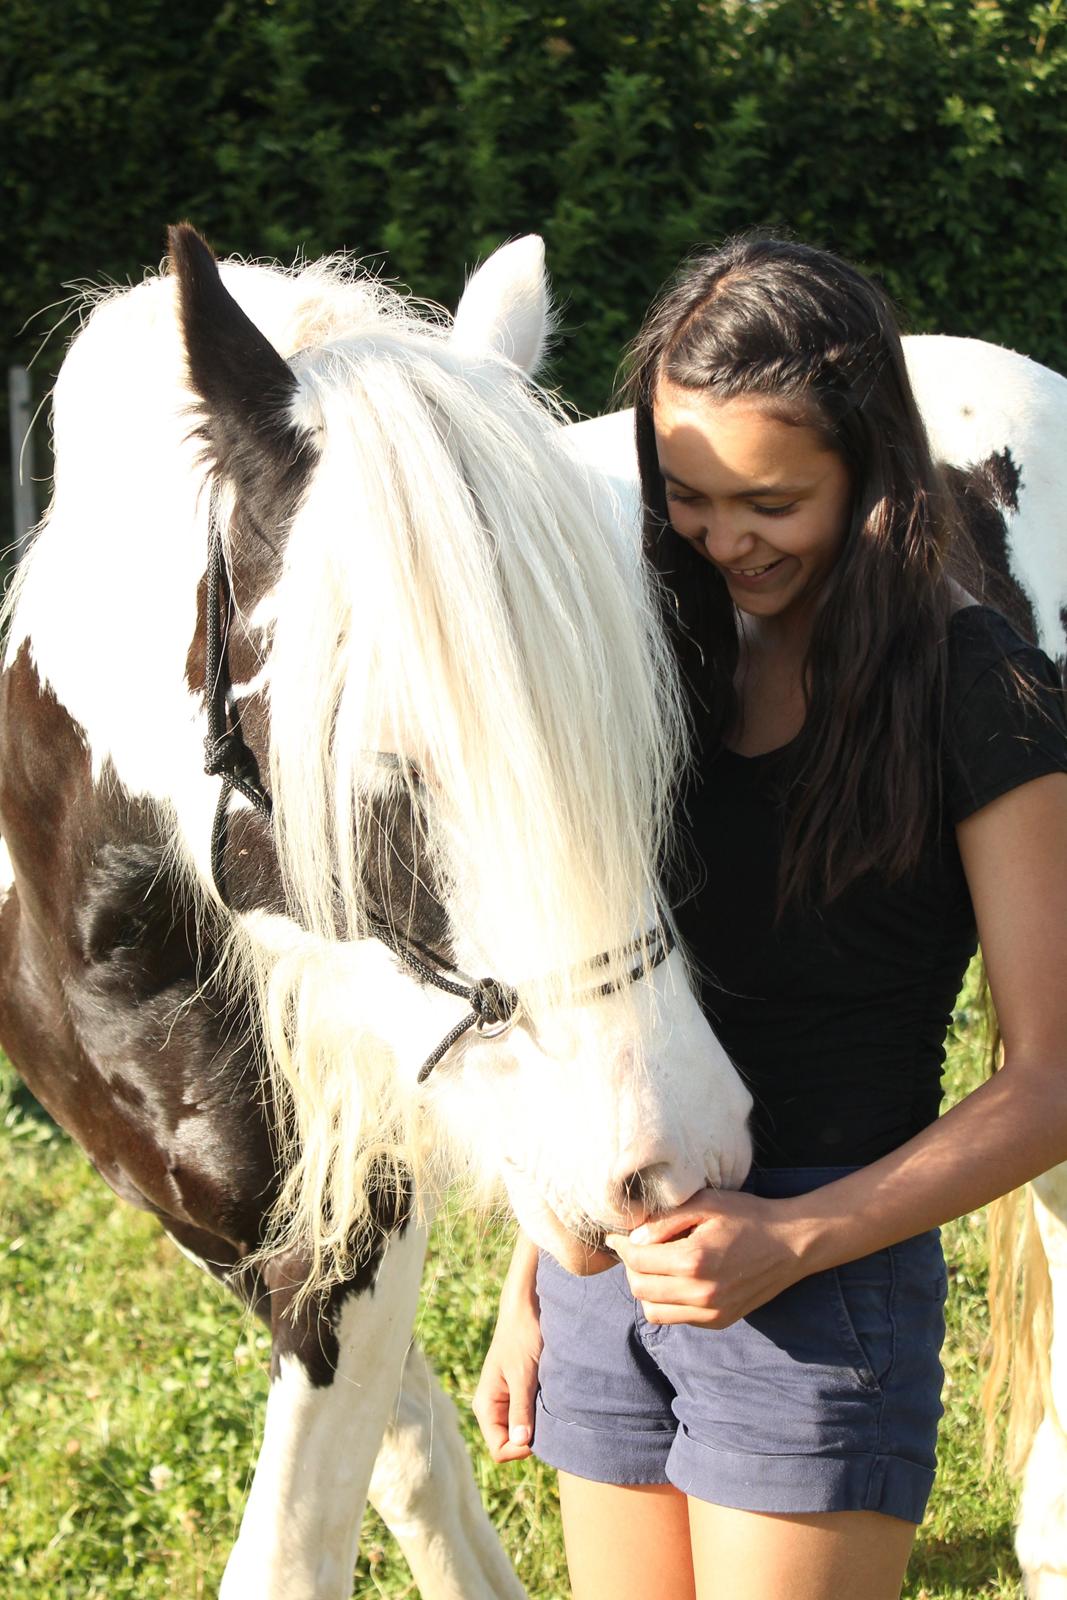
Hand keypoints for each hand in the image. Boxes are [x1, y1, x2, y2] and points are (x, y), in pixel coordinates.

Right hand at [472, 1267, 542, 1462]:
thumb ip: (520, 1409)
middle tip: (548, 1418)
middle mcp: (492, 1407)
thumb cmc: (522, 1338)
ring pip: (521, 1432)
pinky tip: (550, 1400)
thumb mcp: (523, 1374)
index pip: (498, 1449)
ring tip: (549, 1405)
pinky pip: (529, 1418)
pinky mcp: (519, 1395)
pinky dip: (541, 1415)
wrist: (526, 1310)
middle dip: (530, 1439)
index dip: (519, 1449)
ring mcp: (505, 1402)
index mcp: (485, 1405)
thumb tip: (521, 1442)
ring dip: (537, 1426)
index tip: (540, 1432)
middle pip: (510, 1444)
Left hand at [606, 1189, 804, 1328]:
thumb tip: (634, 1238)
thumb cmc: (747, 1216)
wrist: (791, 1243)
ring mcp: (712, 1312)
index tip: (616, 1235)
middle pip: (640, 1289)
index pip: (638, 1261)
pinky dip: (667, 1301)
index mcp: (694, 1261)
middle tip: (634, 1248)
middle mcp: (701, 1293)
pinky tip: (676, 1279)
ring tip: (654, 1265)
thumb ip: (665, 1221)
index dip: (621, 1246)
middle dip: (630, 1267)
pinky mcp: (720, 1320)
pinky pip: (678, 1318)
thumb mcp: (705, 1204)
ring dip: (646, 1289)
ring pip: (654, 1311)